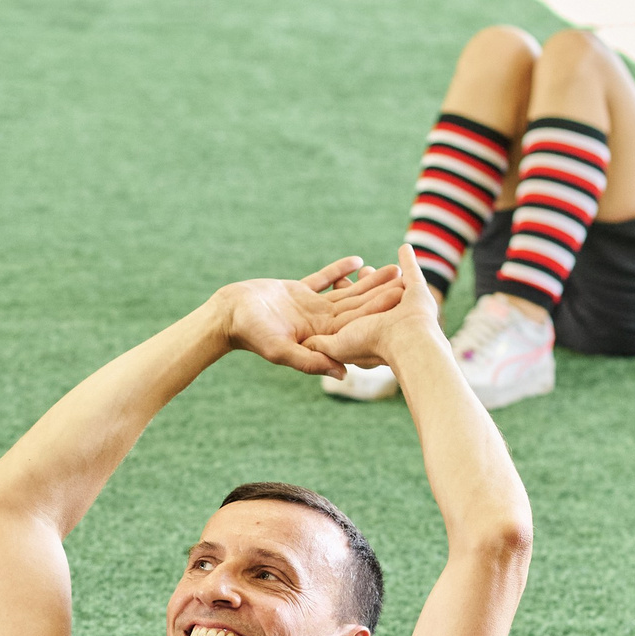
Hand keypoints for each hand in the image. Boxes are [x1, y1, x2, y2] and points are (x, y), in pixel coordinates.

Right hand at [218, 258, 405, 376]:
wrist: (228, 316)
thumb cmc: (251, 334)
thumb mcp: (281, 350)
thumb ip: (311, 361)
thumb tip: (345, 374)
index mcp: (320, 338)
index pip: (355, 324)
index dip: (378, 311)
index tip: (400, 300)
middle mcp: (320, 325)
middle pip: (357, 308)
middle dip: (380, 294)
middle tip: (406, 280)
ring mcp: (311, 309)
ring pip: (346, 293)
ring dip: (368, 281)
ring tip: (392, 268)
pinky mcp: (299, 293)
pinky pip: (324, 279)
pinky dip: (339, 270)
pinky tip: (358, 260)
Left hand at [304, 247, 443, 371]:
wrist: (411, 345)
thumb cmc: (373, 346)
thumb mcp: (338, 346)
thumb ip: (319, 346)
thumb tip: (306, 342)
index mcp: (363, 330)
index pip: (347, 310)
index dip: (341, 297)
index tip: (336, 284)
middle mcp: (383, 319)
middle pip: (368, 299)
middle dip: (361, 286)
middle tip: (357, 273)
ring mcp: (403, 305)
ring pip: (389, 287)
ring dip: (382, 278)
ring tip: (378, 268)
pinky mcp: (418, 291)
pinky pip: (412, 271)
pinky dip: (408, 261)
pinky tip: (404, 250)